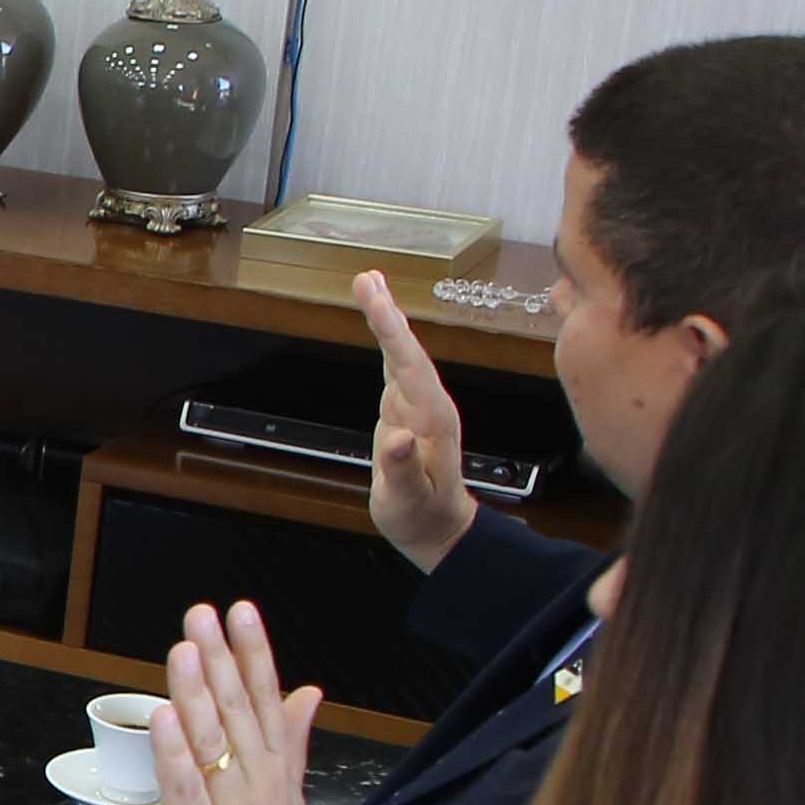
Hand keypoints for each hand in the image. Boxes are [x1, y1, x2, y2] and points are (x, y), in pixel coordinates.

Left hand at [152, 601, 325, 804]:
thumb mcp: (286, 795)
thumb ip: (293, 741)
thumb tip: (309, 690)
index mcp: (276, 771)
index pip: (266, 700)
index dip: (254, 654)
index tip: (241, 611)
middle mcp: (257, 782)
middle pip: (238, 711)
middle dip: (221, 658)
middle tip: (203, 613)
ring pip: (213, 741)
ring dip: (198, 693)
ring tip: (185, 648)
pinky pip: (187, 788)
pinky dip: (176, 752)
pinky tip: (166, 717)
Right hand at [356, 272, 475, 571]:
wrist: (438, 527)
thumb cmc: (422, 515)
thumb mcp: (408, 500)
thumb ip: (402, 469)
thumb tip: (394, 436)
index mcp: (431, 420)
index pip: (409, 366)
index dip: (391, 331)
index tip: (375, 299)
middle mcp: (427, 405)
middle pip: (406, 351)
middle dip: (386, 313)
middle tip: (366, 277)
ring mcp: (418, 406)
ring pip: (401, 354)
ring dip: (385, 319)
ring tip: (368, 285)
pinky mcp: (406, 410)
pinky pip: (395, 366)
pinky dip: (385, 340)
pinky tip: (379, 323)